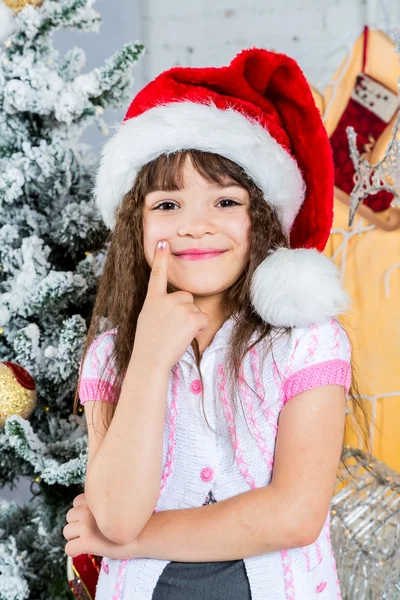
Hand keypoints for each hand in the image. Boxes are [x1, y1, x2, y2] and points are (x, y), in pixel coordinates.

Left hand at [63, 493, 138, 559]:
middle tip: (90, 531)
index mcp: (95, 499)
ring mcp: (86, 526)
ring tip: (88, 541)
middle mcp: (88, 510)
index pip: (76, 502)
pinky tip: (83, 551)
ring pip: (67, 532)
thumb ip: (103, 503)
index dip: (82, 512)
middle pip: (69, 516)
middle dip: (76, 524)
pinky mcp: (87, 542)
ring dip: (74, 537)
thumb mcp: (117, 503)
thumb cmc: (136, 520)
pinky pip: (69, 548)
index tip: (92, 519)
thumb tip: (94, 511)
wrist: (146, 533)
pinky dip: (74, 551)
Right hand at [134, 240, 209, 369]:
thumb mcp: (147, 317)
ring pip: (195, 309)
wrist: (150, 359)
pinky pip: (203, 318)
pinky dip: (198, 328)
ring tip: (176, 334)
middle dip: (184, 310)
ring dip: (191, 321)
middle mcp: (167, 298)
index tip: (163, 243)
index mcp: (152, 298)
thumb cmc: (148, 343)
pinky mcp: (192, 316)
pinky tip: (186, 336)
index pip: (157, 274)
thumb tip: (172, 304)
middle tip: (171, 328)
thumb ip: (159, 306)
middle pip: (186, 297)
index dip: (161, 258)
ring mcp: (180, 306)